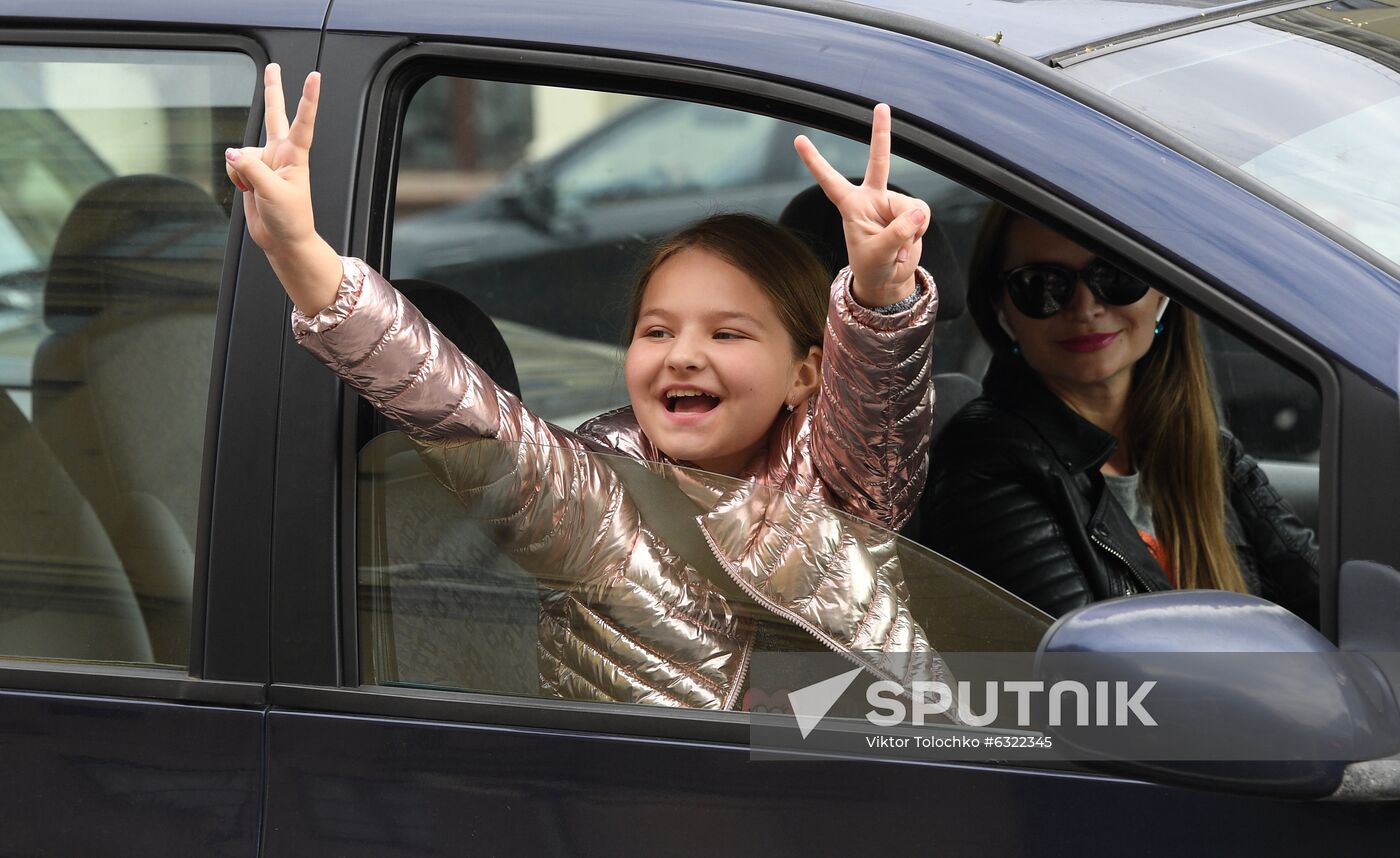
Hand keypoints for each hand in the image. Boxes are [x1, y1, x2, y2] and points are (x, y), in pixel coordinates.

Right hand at [225, 63, 340, 313]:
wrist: (284, 241)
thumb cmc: (291, 220)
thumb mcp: (273, 193)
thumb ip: (251, 169)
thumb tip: (231, 153)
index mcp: (296, 157)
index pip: (303, 122)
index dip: (308, 99)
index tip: (315, 77)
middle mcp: (281, 154)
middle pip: (275, 115)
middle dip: (272, 91)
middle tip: (274, 68)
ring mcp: (266, 162)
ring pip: (242, 152)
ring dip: (242, 170)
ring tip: (255, 189)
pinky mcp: (252, 173)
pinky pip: (234, 166)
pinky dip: (235, 178)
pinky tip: (247, 190)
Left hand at [794, 104, 929, 306]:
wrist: (888, 280)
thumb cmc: (872, 267)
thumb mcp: (878, 254)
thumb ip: (896, 234)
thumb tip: (917, 214)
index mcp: (850, 206)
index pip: (830, 180)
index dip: (815, 161)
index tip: (798, 139)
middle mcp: (871, 198)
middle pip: (878, 161)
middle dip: (881, 133)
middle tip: (881, 107)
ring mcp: (892, 203)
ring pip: (909, 206)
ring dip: (908, 231)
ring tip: (896, 248)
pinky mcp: (911, 211)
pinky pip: (922, 215)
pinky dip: (919, 231)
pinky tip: (909, 243)